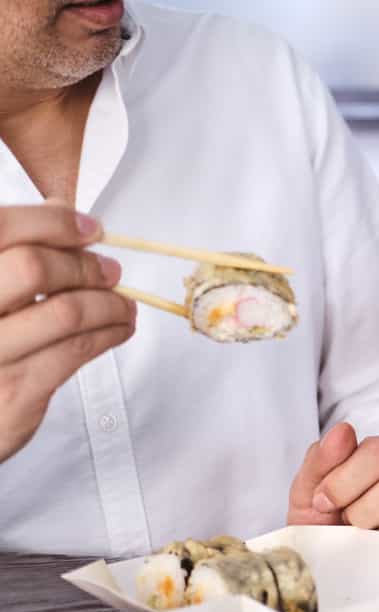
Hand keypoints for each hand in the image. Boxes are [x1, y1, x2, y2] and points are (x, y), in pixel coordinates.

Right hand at [0, 202, 135, 463]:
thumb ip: (15, 250)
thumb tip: (61, 210)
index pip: (1, 228)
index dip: (52, 224)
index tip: (90, 229)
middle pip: (35, 267)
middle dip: (85, 266)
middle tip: (111, 272)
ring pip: (66, 312)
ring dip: (109, 302)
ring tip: (124, 303)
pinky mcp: (15, 391)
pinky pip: (76, 350)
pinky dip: (110, 333)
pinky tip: (120, 327)